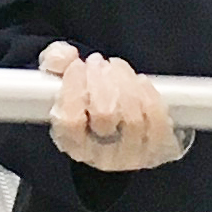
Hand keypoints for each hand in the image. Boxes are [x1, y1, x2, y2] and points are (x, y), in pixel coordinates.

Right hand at [41, 40, 189, 172]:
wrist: (115, 128)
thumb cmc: (84, 102)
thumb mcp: (59, 79)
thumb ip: (54, 62)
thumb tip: (67, 56)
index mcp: (72, 143)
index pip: (71, 120)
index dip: (74, 88)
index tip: (77, 66)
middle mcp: (101, 155)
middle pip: (105, 114)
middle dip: (101, 79)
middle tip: (97, 63)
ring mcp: (132, 153)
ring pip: (133, 115)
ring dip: (124, 81)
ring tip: (114, 67)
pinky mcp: (156, 147)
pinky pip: (156, 117)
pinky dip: (147, 93)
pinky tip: (137, 81)